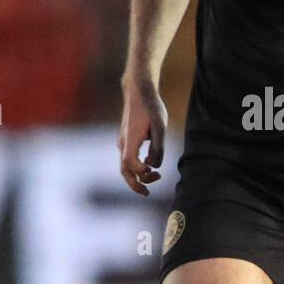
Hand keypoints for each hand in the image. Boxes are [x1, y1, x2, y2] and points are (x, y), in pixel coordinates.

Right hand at [118, 76, 167, 194]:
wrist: (139, 90)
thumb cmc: (151, 106)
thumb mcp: (160, 126)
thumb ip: (158, 147)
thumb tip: (154, 166)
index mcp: (130, 141)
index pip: (130, 165)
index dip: (141, 173)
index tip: (155, 173)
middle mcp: (123, 143)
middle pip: (124, 171)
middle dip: (135, 184)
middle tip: (147, 193)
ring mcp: (123, 141)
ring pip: (125, 166)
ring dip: (137, 176)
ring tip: (153, 178)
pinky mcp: (126, 138)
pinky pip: (128, 158)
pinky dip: (136, 167)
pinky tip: (148, 165)